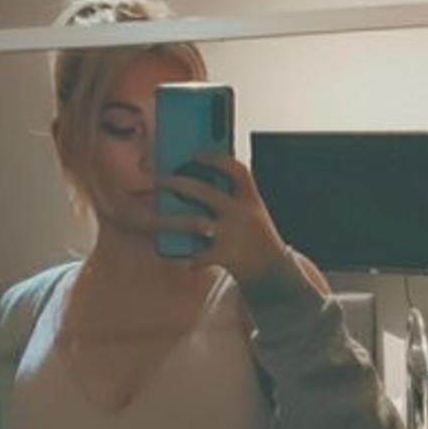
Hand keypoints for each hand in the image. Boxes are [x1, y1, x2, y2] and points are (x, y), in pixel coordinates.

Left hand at [154, 152, 289, 285]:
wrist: (275, 273)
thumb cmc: (255, 238)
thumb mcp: (251, 214)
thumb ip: (229, 200)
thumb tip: (191, 187)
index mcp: (250, 199)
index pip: (237, 171)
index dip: (216, 160)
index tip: (195, 154)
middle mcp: (242, 213)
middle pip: (204, 191)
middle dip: (176, 182)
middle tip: (155, 179)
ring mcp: (233, 234)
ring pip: (194, 222)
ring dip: (170, 222)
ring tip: (152, 221)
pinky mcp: (227, 255)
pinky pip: (200, 255)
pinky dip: (191, 259)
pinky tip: (185, 260)